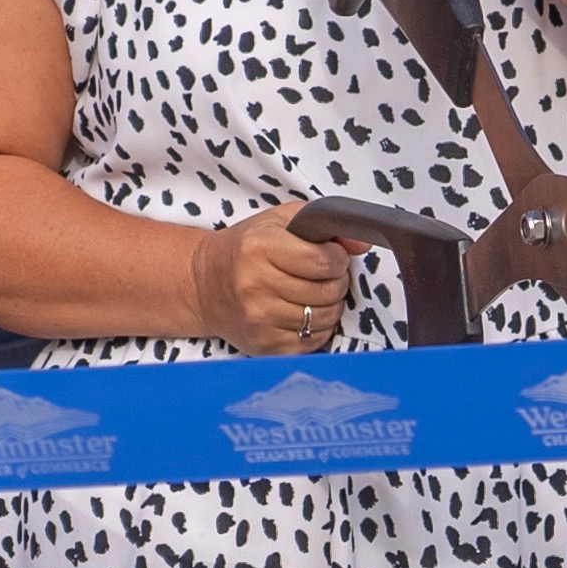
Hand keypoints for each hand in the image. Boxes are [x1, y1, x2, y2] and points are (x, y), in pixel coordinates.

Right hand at [190, 207, 356, 354]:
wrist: (204, 285)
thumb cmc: (245, 249)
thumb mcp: (279, 222)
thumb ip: (322, 224)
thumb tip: (362, 242)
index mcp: (259, 248)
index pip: (324, 260)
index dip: (337, 258)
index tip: (331, 255)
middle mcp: (255, 286)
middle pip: (328, 290)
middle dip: (336, 280)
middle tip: (323, 274)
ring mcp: (258, 320)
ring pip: (325, 317)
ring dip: (330, 305)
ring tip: (314, 292)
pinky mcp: (264, 346)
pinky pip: (314, 341)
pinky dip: (318, 327)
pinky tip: (304, 312)